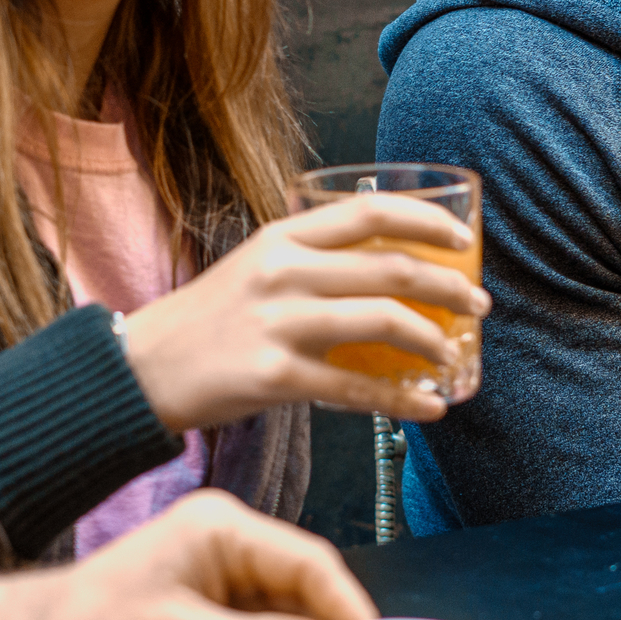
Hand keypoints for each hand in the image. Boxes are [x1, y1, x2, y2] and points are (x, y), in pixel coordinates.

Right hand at [118, 193, 492, 428]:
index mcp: (283, 235)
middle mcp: (283, 271)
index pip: (371, 211)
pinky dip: (403, 401)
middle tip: (478, 305)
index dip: (428, 220)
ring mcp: (278, 323)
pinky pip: (356, 390)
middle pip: (390, 267)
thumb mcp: (258, 266)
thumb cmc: (211, 319)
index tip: (464, 239)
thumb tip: (392, 268)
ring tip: (455, 355)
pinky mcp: (273, 377)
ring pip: (382, 322)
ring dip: (434, 341)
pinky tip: (429, 408)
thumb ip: (314, 260)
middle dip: (450, 287)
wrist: (142, 368)